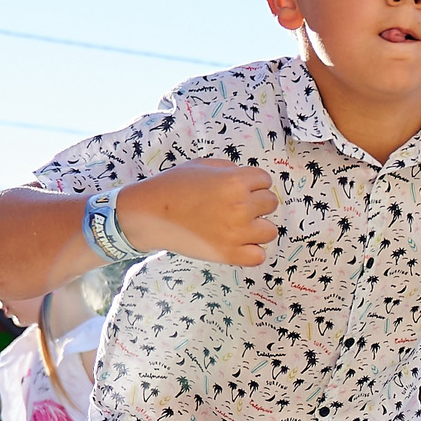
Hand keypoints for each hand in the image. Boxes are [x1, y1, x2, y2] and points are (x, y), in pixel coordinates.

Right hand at [116, 164, 280, 268]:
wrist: (150, 214)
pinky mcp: (229, 254)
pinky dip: (252, 251)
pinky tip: (239, 243)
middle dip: (256, 202)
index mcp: (235, 181)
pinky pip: (259, 255)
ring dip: (258, 227)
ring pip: (270, 230)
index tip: (241, 187)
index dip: (253, 182)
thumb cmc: (173, 187)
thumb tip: (249, 179)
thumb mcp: (203, 165)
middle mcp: (240, 207)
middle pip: (270, 203)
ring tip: (239, 225)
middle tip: (236, 206)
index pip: (265, 179)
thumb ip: (230, 170)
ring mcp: (237, 233)